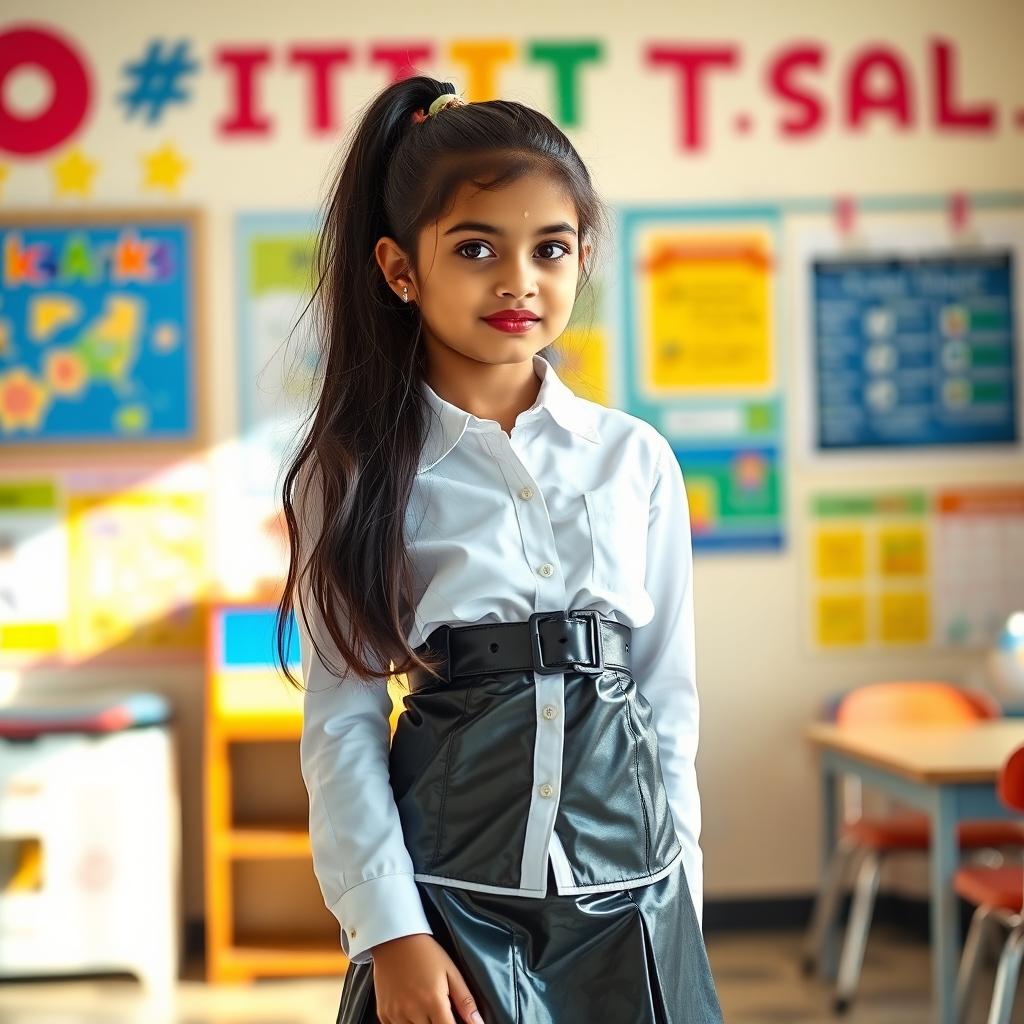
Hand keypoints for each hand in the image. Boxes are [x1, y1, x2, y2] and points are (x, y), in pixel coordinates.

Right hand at [371, 933, 485, 1023]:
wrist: (394, 938)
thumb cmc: (425, 953)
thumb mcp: (450, 971)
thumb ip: (465, 1000)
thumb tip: (478, 1023)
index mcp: (433, 1001)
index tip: (455, 1022)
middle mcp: (413, 1011)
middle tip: (439, 1013)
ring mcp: (396, 1014)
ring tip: (425, 1010)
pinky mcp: (383, 1014)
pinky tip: (411, 1011)